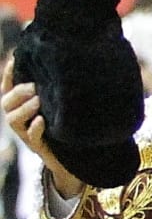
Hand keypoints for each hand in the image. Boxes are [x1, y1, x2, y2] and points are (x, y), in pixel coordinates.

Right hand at [1, 56, 83, 198]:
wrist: (77, 158)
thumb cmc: (70, 125)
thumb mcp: (61, 105)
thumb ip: (58, 88)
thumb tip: (68, 63)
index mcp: (23, 106)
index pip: (8, 89)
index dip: (9, 76)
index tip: (16, 60)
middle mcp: (21, 120)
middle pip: (6, 103)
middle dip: (18, 93)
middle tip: (34, 86)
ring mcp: (27, 134)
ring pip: (13, 120)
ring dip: (24, 108)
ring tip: (37, 100)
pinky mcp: (38, 147)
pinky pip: (31, 138)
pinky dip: (35, 128)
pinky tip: (41, 120)